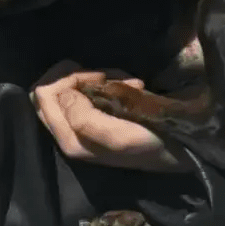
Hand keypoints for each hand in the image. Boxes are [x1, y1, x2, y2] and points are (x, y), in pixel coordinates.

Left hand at [31, 63, 190, 173]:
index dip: (68, 78)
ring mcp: (84, 122)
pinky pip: (92, 87)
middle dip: (79, 75)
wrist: (180, 150)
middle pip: (51, 90)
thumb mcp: (118, 137)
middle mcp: (71, 132)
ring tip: (129, 82)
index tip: (99, 77)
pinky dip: (111, 80)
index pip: (43, 96)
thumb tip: (63, 94)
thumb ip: (84, 119)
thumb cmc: (149, 143)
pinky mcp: (100, 114)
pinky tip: (133, 85)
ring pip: (72, 85)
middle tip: (108, 76)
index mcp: (69, 139)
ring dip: (100, 77)